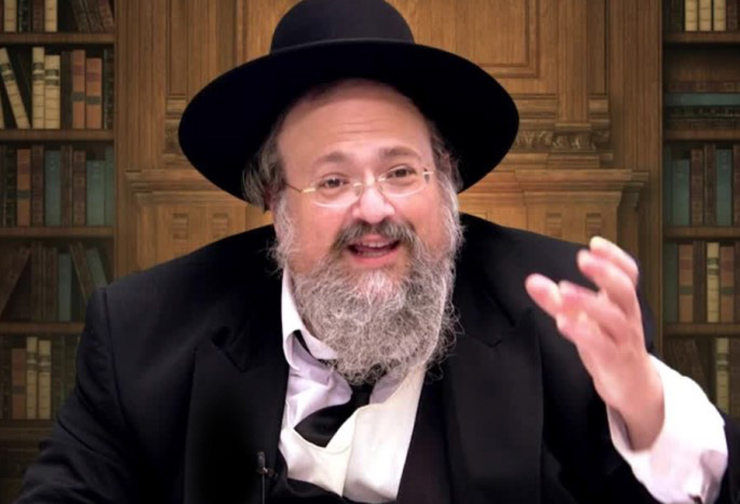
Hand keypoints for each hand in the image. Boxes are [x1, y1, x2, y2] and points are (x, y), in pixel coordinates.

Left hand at [524, 236, 663, 449]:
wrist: (631, 386)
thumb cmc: (606, 345)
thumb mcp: (581, 319)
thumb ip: (557, 300)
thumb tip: (532, 280)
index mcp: (621, 303)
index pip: (628, 274)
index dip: (615, 257)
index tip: (595, 242)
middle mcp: (627, 318)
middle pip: (625, 290)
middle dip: (606, 272)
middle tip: (582, 258)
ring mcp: (622, 340)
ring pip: (614, 318)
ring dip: (589, 302)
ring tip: (564, 290)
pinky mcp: (614, 361)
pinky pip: (601, 345)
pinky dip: (583, 332)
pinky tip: (563, 322)